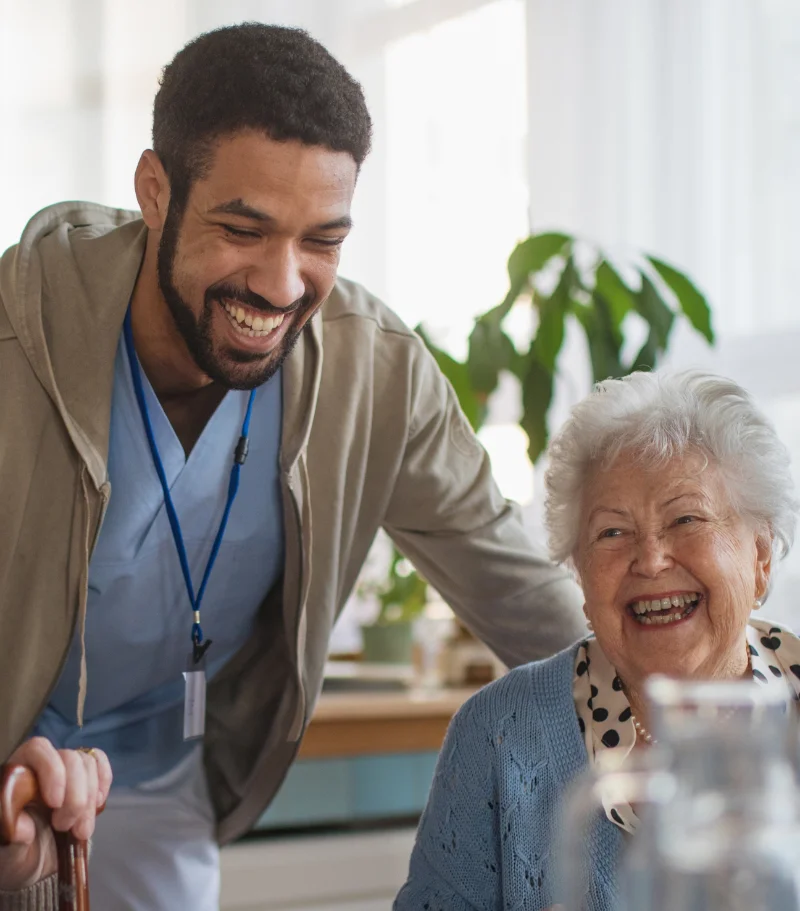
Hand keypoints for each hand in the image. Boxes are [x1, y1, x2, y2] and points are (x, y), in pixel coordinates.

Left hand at [0, 738, 110, 891]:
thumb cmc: (12, 854)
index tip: (55, 803)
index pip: (38, 750)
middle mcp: (41, 765)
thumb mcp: (6, 851)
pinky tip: (98, 803)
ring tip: (80, 830)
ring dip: (89, 799)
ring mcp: (65, 770)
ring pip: (88, 765)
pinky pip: (99, 763)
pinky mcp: (84, 779)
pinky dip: (104, 780)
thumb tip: (22, 828)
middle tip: (64, 827)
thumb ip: (11, 835)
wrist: (30, 863)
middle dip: (75, 796)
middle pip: (70, 759)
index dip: (52, 771)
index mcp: (16, 774)